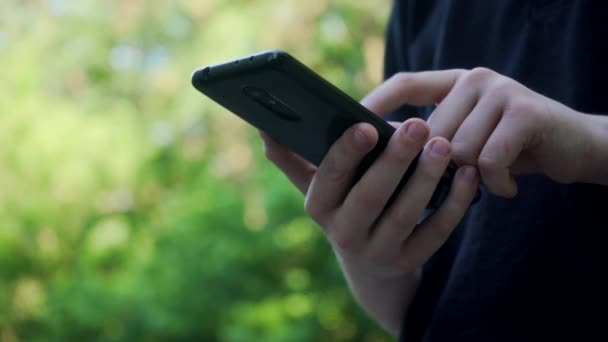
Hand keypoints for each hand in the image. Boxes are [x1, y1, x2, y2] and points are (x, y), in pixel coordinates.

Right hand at [260, 117, 478, 278]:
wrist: (369, 265)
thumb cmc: (343, 207)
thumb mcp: (317, 187)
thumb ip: (292, 158)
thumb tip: (264, 128)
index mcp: (319, 207)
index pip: (328, 179)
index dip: (345, 154)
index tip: (365, 126)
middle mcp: (344, 232)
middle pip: (369, 196)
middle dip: (394, 160)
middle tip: (418, 125)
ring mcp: (378, 250)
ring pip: (404, 214)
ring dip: (425, 178)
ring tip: (444, 145)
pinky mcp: (409, 260)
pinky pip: (436, 233)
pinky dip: (453, 205)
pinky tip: (467, 176)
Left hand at [363, 68, 591, 196]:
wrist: (573, 149)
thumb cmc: (509, 149)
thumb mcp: (466, 139)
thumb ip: (430, 139)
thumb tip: (378, 153)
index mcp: (454, 82)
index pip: (405, 83)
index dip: (376, 104)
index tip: (353, 126)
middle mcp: (475, 79)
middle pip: (429, 132)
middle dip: (435, 167)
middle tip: (454, 184)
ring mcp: (501, 91)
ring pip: (457, 149)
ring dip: (471, 179)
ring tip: (489, 181)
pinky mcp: (525, 112)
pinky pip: (488, 161)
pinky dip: (496, 183)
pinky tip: (507, 188)